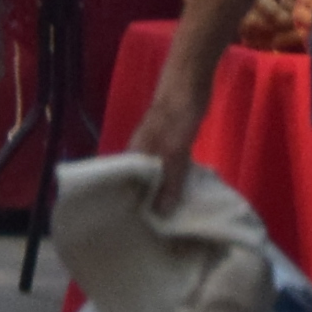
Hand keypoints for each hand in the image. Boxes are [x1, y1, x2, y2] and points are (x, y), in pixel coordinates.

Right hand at [125, 59, 212, 217]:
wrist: (190, 78)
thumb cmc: (178, 111)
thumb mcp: (176, 149)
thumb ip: (170, 179)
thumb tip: (159, 214)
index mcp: (134, 154)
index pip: (121, 188)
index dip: (126, 208)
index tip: (133, 231)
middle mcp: (139, 153)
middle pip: (136, 185)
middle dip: (142, 205)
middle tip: (152, 232)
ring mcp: (154, 148)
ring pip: (152, 178)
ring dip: (158, 196)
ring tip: (166, 221)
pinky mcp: (168, 144)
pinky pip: (166, 171)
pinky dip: (170, 183)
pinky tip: (179, 195)